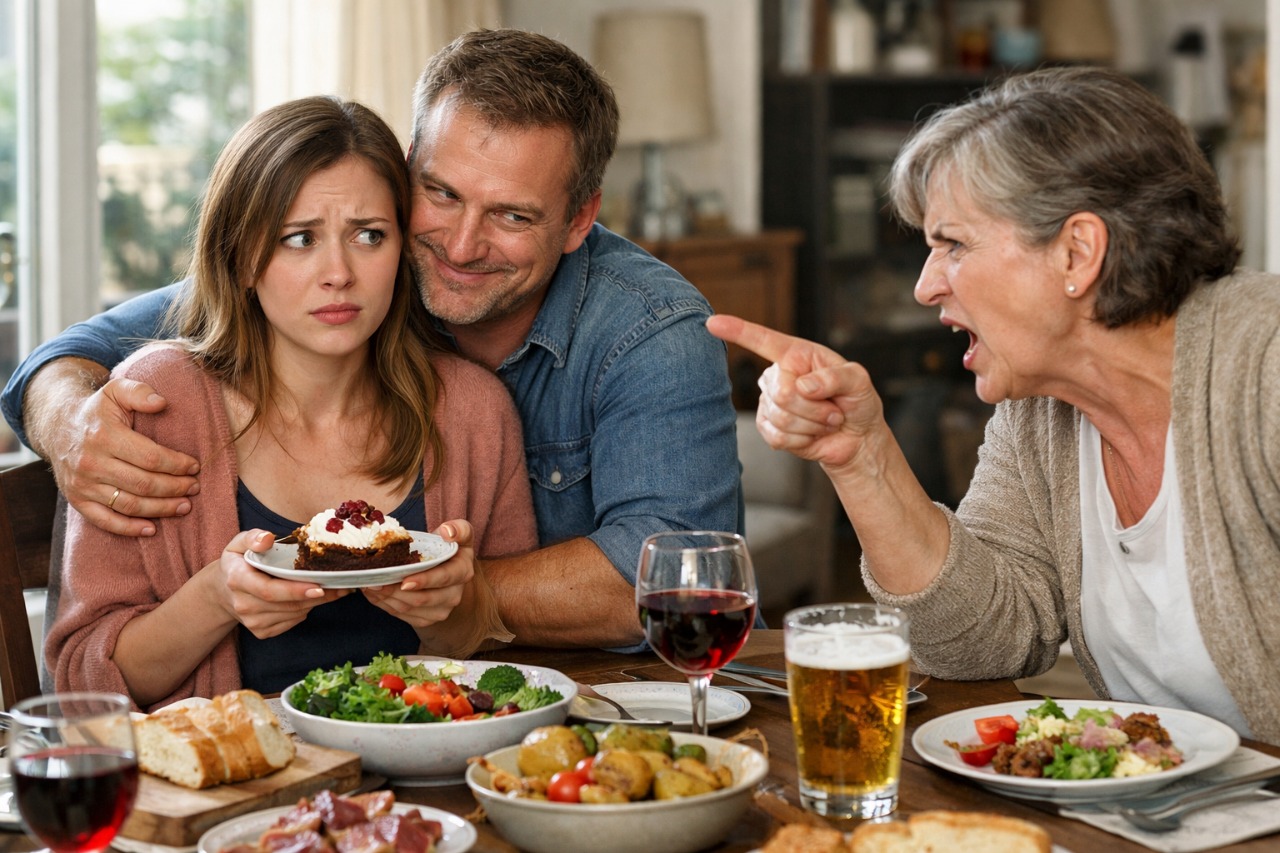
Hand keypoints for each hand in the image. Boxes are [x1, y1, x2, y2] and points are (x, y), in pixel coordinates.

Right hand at [44, 375, 200, 535]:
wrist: (58, 427)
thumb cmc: (98, 410)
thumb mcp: (116, 390)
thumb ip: (139, 392)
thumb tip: (162, 402)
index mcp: (103, 435)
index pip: (150, 457)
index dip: (176, 465)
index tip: (195, 466)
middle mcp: (91, 462)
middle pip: (143, 484)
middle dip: (175, 488)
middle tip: (195, 487)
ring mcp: (82, 484)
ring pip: (129, 504)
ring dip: (161, 509)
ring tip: (184, 506)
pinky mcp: (77, 500)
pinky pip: (105, 520)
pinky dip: (129, 529)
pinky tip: (152, 528)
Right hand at [215, 530, 345, 638]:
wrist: (222, 591)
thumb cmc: (237, 562)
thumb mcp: (239, 543)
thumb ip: (253, 537)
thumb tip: (267, 538)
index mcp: (237, 580)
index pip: (269, 590)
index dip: (295, 591)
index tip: (319, 587)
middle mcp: (243, 605)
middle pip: (287, 605)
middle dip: (318, 597)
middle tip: (342, 586)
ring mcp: (252, 622)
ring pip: (294, 614)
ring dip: (316, 603)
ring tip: (335, 589)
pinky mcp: (262, 632)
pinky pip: (292, 622)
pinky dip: (306, 610)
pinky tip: (312, 598)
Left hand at [362, 520, 474, 628]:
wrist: (448, 570)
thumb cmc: (447, 547)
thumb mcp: (460, 533)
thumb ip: (458, 529)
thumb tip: (448, 533)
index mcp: (463, 572)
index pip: (443, 578)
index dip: (424, 581)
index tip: (404, 581)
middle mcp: (454, 595)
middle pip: (421, 599)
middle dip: (394, 591)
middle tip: (374, 581)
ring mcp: (441, 610)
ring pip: (408, 609)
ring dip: (386, 598)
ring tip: (369, 584)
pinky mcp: (426, 619)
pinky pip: (402, 616)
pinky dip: (384, 605)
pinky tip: (374, 593)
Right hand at [706, 314, 886, 468]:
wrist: (856, 437)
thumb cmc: (857, 402)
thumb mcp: (859, 381)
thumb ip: (836, 377)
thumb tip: (804, 386)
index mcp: (796, 354)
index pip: (763, 340)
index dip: (738, 331)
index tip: (712, 323)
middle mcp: (779, 375)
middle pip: (783, 393)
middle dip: (815, 408)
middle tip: (833, 410)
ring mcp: (770, 401)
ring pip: (782, 417)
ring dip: (813, 425)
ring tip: (826, 421)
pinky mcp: (768, 427)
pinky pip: (777, 437)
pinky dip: (803, 440)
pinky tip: (812, 434)